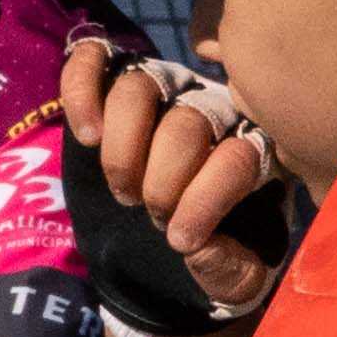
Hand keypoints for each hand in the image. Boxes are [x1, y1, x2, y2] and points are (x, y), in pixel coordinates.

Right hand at [59, 38, 288, 324]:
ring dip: (122, 147)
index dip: (204, 198)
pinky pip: (96, 59)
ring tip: (123, 192)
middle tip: (153, 216)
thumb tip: (199, 247)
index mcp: (254, 150)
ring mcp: (163, 92)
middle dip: (162, 181)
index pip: (235, 155)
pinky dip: (82, 88)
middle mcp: (211, 109)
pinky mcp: (113, 87)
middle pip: (186, 120)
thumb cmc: (216, 253)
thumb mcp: (238, 276)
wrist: (176, 246)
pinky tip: (86, 135)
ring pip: (140, 86)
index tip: (181, 241)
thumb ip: (230, 269)